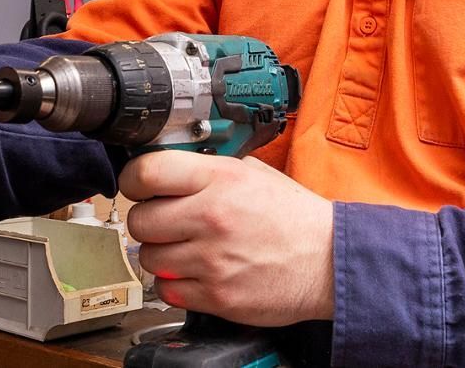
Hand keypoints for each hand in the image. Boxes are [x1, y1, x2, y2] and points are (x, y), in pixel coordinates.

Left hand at [120, 151, 334, 325]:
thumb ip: (207, 170)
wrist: (330, 262)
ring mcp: (211, 260)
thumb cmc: (294, 218)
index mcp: (219, 179)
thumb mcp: (252, 173)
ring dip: (160, 254)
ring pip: (148, 258)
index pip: (146, 172)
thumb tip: (167, 170)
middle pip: (139, 220)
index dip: (134, 180)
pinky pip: (167, 290)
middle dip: (147, 221)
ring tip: (184, 249)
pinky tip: (194, 272)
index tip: (138, 186)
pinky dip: (174, 284)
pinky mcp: (216, 295)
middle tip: (163, 222)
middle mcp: (211, 217)